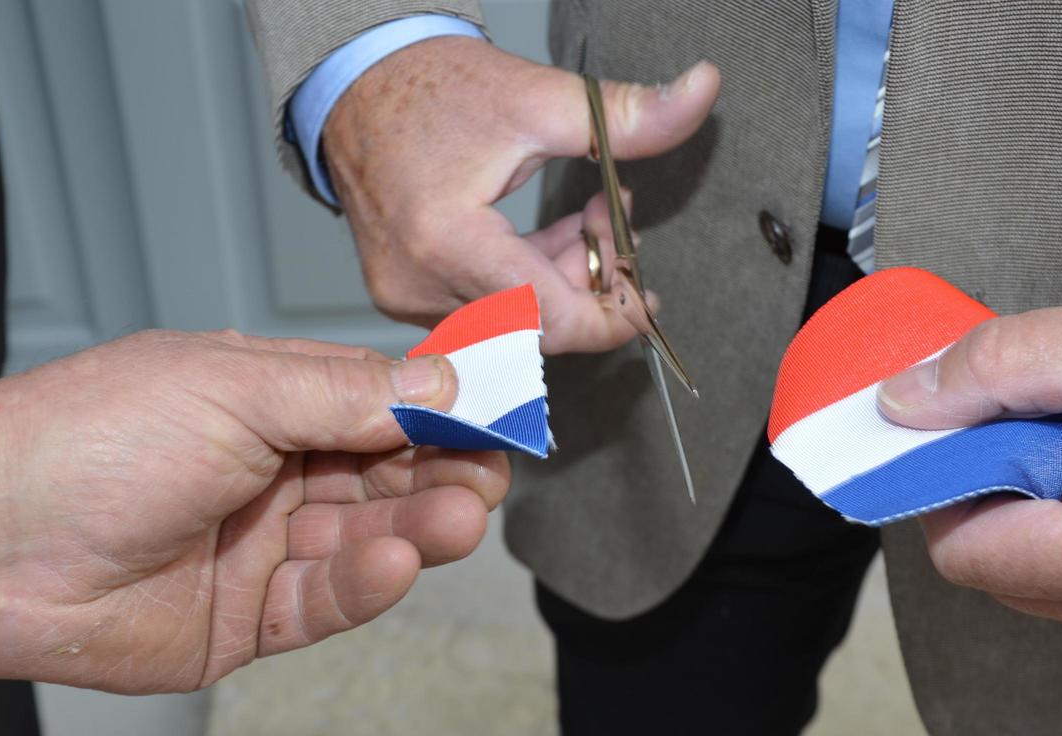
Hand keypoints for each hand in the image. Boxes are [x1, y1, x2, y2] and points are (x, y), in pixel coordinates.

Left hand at [0, 331, 508, 692]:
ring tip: (460, 520)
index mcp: (264, 400)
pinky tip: (398, 562)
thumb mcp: (237, 388)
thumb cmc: (94, 440)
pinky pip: (326, 602)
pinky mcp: (247, 621)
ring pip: (365, 539)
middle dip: (440, 473)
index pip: (379, 403)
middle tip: (489, 476)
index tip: (501, 414)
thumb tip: (450, 379)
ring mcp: (259, 548)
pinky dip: (367, 584)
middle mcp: (268, 472)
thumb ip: (351, 393)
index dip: (440, 410)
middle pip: (384, 474)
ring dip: (417, 528)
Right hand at [325, 36, 719, 353]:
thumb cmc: (435, 88)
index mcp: (447, 242)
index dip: (610, 318)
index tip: (644, 296)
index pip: (549, 319)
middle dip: (590, 288)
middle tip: (619, 233)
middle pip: (535, 327)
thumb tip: (702, 92)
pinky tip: (550, 240)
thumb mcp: (540, 99)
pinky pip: (483, 311)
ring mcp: (406, 295)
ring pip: (512, 323)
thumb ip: (628, 115)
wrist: (359, 81)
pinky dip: (526, 283)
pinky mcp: (404, 293)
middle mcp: (419, 283)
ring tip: (589, 221)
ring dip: (562, 282)